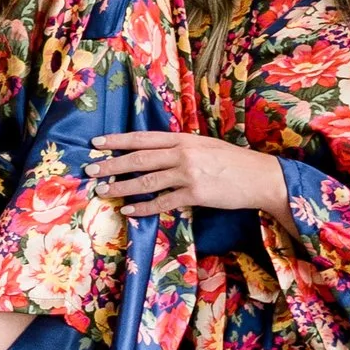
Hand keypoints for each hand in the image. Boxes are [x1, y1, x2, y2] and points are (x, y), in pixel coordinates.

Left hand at [93, 129, 286, 219]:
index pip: (143, 138)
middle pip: (139, 158)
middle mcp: (182, 153)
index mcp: (183, 138)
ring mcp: (188, 174)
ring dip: (122, 186)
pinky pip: (163, 202)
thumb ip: (180, 147)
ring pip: (146, 181)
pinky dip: (144, 208)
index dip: (118, 140)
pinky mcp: (195, 194)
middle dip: (111, 163)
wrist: (259, 177)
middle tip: (90, 169)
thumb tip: (156, 151)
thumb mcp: (204, 145)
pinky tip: (129, 211)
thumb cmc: (232, 161)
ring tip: (103, 190)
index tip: (96, 142)